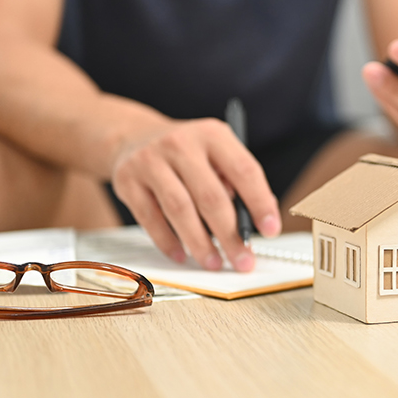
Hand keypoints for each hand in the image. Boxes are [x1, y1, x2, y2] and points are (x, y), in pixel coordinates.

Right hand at [110, 118, 280, 270]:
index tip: (271, 230)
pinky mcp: (127, 181)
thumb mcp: (215, 151)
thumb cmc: (187, 152)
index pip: (244, 170)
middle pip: (211, 196)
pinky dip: (169, 242)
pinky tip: (183, 256)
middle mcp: (181, 144)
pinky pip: (150, 219)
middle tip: (243, 260)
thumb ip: (235, 180)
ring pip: (180, 210)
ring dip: (200, 243)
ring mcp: (150, 161)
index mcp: (212, 135)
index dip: (260, 203)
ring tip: (214, 263)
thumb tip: (254, 220)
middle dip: (230, 234)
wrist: (133, 136)